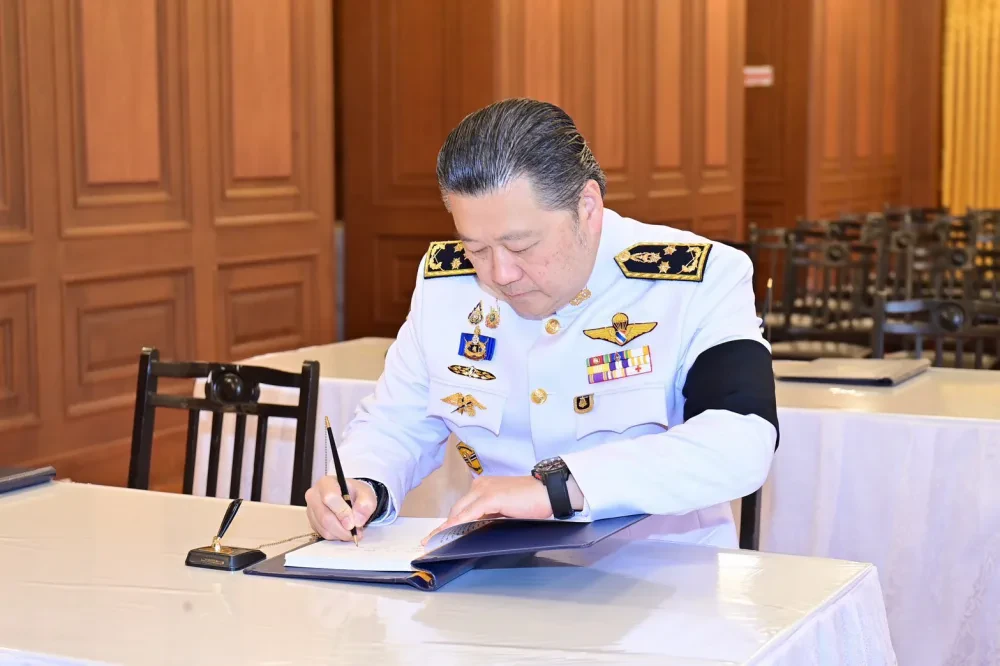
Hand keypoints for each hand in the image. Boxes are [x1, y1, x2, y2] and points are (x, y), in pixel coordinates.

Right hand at [305, 477, 376, 540]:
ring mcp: (311, 509)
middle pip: (325, 517)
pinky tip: (344, 530)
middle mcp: (314, 495)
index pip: (329, 497)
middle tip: (356, 531)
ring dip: (341, 533)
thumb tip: (358, 520)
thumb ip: (366, 504)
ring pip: (324, 528)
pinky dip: (336, 535)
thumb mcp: (366, 494)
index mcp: (326, 483)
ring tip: (352, 530)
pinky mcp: (312, 522)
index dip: (342, 512)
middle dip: (343, 528)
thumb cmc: (356, 494)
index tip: (353, 522)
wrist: (350, 498)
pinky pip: (323, 533)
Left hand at [422, 476, 550, 544]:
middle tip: (430, 541)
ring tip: (434, 540)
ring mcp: (485, 491)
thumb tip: (475, 528)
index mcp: (484, 487)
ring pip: (460, 511)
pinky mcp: (490, 497)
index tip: (435, 534)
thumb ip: (490, 515)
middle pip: (457, 509)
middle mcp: (481, 486)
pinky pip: (469, 514)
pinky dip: (458, 524)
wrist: (548, 491)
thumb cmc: (532, 501)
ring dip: (447, 527)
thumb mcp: (506, 509)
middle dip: (443, 527)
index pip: (462, 507)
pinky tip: (449, 533)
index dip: (448, 522)